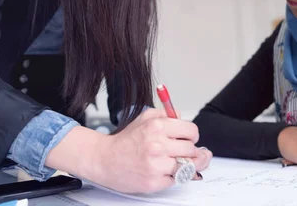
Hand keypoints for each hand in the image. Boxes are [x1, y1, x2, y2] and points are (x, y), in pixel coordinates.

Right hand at [46, 108, 211, 192]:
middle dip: (188, 150)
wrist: (104, 160)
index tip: (187, 138)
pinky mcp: (153, 182)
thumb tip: (182, 118)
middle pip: (192, 149)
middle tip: (179, 151)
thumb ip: (166, 114)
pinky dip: (171, 176)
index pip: (191, 131)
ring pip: (187, 166)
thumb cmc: (125, 140)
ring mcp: (156, 165)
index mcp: (157, 127)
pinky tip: (162, 170)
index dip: (191, 135)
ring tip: (172, 161)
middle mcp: (157, 145)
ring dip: (183, 164)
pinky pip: (175, 180)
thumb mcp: (145, 118)